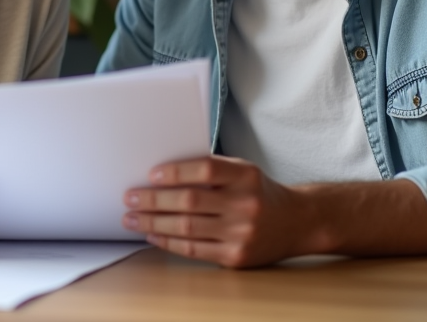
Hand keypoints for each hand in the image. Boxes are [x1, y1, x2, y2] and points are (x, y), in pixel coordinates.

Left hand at [122, 155, 299, 267]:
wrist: (297, 222)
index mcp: (246, 176)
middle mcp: (245, 204)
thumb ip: (211, 170)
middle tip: (129, 197)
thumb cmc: (260, 192)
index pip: (205, 169)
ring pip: (187, 227)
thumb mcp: (244, 171)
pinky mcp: (236, 257)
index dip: (175, 172)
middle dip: (153, 200)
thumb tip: (162, 174)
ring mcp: (241, 233)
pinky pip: (194, 249)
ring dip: (153, 222)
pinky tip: (153, 234)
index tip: (150, 175)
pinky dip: (168, 241)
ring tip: (132, 218)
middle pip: (190, 201)